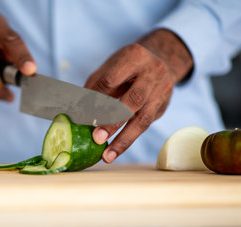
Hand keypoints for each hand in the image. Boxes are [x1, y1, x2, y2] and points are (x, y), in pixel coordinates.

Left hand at [85, 29, 192, 162]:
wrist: (159, 62)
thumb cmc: (125, 67)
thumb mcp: (109, 68)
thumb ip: (94, 87)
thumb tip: (77, 112)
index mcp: (134, 56)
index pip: (111, 80)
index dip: (96, 99)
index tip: (83, 116)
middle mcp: (153, 71)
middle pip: (133, 100)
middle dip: (113, 121)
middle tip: (97, 138)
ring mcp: (162, 89)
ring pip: (143, 118)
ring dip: (124, 140)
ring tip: (107, 156)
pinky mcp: (163, 105)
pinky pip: (146, 125)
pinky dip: (129, 139)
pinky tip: (115, 150)